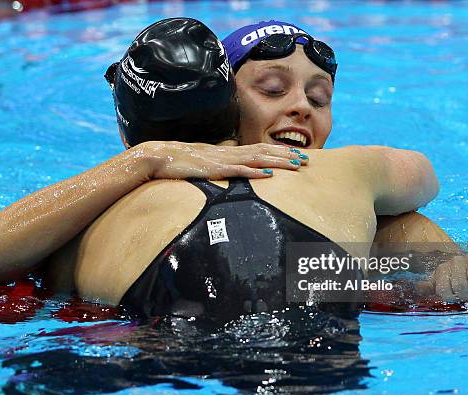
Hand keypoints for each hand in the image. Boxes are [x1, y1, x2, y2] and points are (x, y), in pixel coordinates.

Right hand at [136, 141, 307, 179]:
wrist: (160, 156)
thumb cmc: (181, 162)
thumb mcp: (205, 163)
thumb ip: (219, 165)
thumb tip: (231, 170)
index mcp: (228, 151)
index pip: (259, 149)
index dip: (279, 152)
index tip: (297, 156)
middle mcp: (229, 152)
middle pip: (264, 151)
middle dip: (287, 155)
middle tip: (307, 160)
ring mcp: (223, 160)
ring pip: (257, 158)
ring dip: (278, 161)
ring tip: (296, 165)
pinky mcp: (214, 169)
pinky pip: (238, 170)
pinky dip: (255, 171)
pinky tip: (269, 173)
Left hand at [423, 252, 467, 301]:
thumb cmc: (459, 275)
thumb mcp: (442, 280)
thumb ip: (430, 286)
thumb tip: (417, 288)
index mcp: (443, 269)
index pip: (444, 289)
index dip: (451, 298)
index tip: (458, 300)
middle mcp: (456, 262)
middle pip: (460, 286)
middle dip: (466, 296)